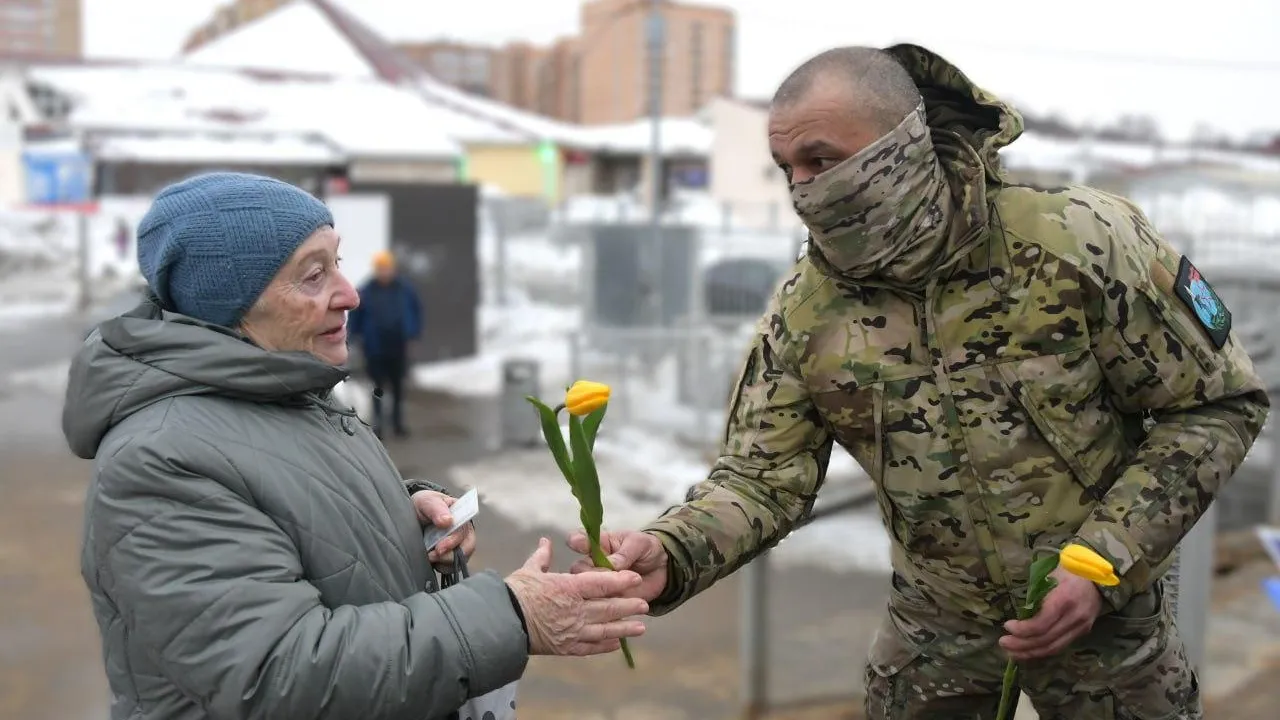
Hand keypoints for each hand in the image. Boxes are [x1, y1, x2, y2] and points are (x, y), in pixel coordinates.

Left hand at [409, 490, 474, 566]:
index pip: (466, 531)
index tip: (440, 547)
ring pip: (460, 560)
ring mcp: (457, 545)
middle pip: (467, 548)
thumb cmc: (423, 505)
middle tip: (432, 555)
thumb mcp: (427, 501)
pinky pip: (452, 567)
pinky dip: (442, 567)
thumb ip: (437, 509)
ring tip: (429, 556)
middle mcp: (463, 532)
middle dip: (449, 555)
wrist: (411, 515)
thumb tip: (448, 521)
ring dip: (444, 562)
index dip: (455, 541)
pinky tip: (432, 561)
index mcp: (462, 516)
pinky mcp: (450, 556)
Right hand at [505, 538, 648, 655]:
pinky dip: (604, 645)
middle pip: (608, 607)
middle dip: (628, 605)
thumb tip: (545, 542)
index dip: (621, 579)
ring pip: (605, 629)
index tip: (635, 578)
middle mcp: (575, 610)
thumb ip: (542, 557)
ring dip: (624, 628)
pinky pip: (590, 647)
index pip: (601, 582)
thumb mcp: (529, 570)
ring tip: (641, 627)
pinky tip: (615, 644)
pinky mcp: (565, 648)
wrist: (500, 624)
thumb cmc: (513, 593)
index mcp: (568, 587)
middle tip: (644, 605)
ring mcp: (572, 631)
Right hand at [566, 529, 668, 603]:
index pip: (579, 540)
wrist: (660, 569)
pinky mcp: (606, 600)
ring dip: (600, 592)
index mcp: (598, 544)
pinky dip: (607, 607)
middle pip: (579, 570)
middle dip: (591, 573)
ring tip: (621, 590)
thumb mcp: (638, 543)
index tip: (576, 543)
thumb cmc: (645, 549)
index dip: (576, 542)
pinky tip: (620, 604)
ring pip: (587, 591)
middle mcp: (592, 564)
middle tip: (610, 574)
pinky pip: (600, 606)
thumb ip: (625, 552)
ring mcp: (597, 584)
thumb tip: (612, 564)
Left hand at [1000, 569, 1103, 659]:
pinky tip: (1028, 651)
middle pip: (1045, 640)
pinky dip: (1042, 651)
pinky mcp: (1082, 632)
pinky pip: (1060, 646)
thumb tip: (1019, 614)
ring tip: (1011, 652)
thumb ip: (1035, 596)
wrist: (1097, 577)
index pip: (1042, 624)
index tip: (1007, 626)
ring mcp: (1080, 627)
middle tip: (1003, 643)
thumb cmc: (1068, 571)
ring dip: (1030, 653)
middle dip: (1021, 645)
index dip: (1023, 630)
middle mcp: (1074, 617)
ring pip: (1053, 648)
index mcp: (1064, 600)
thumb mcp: (1049, 577)